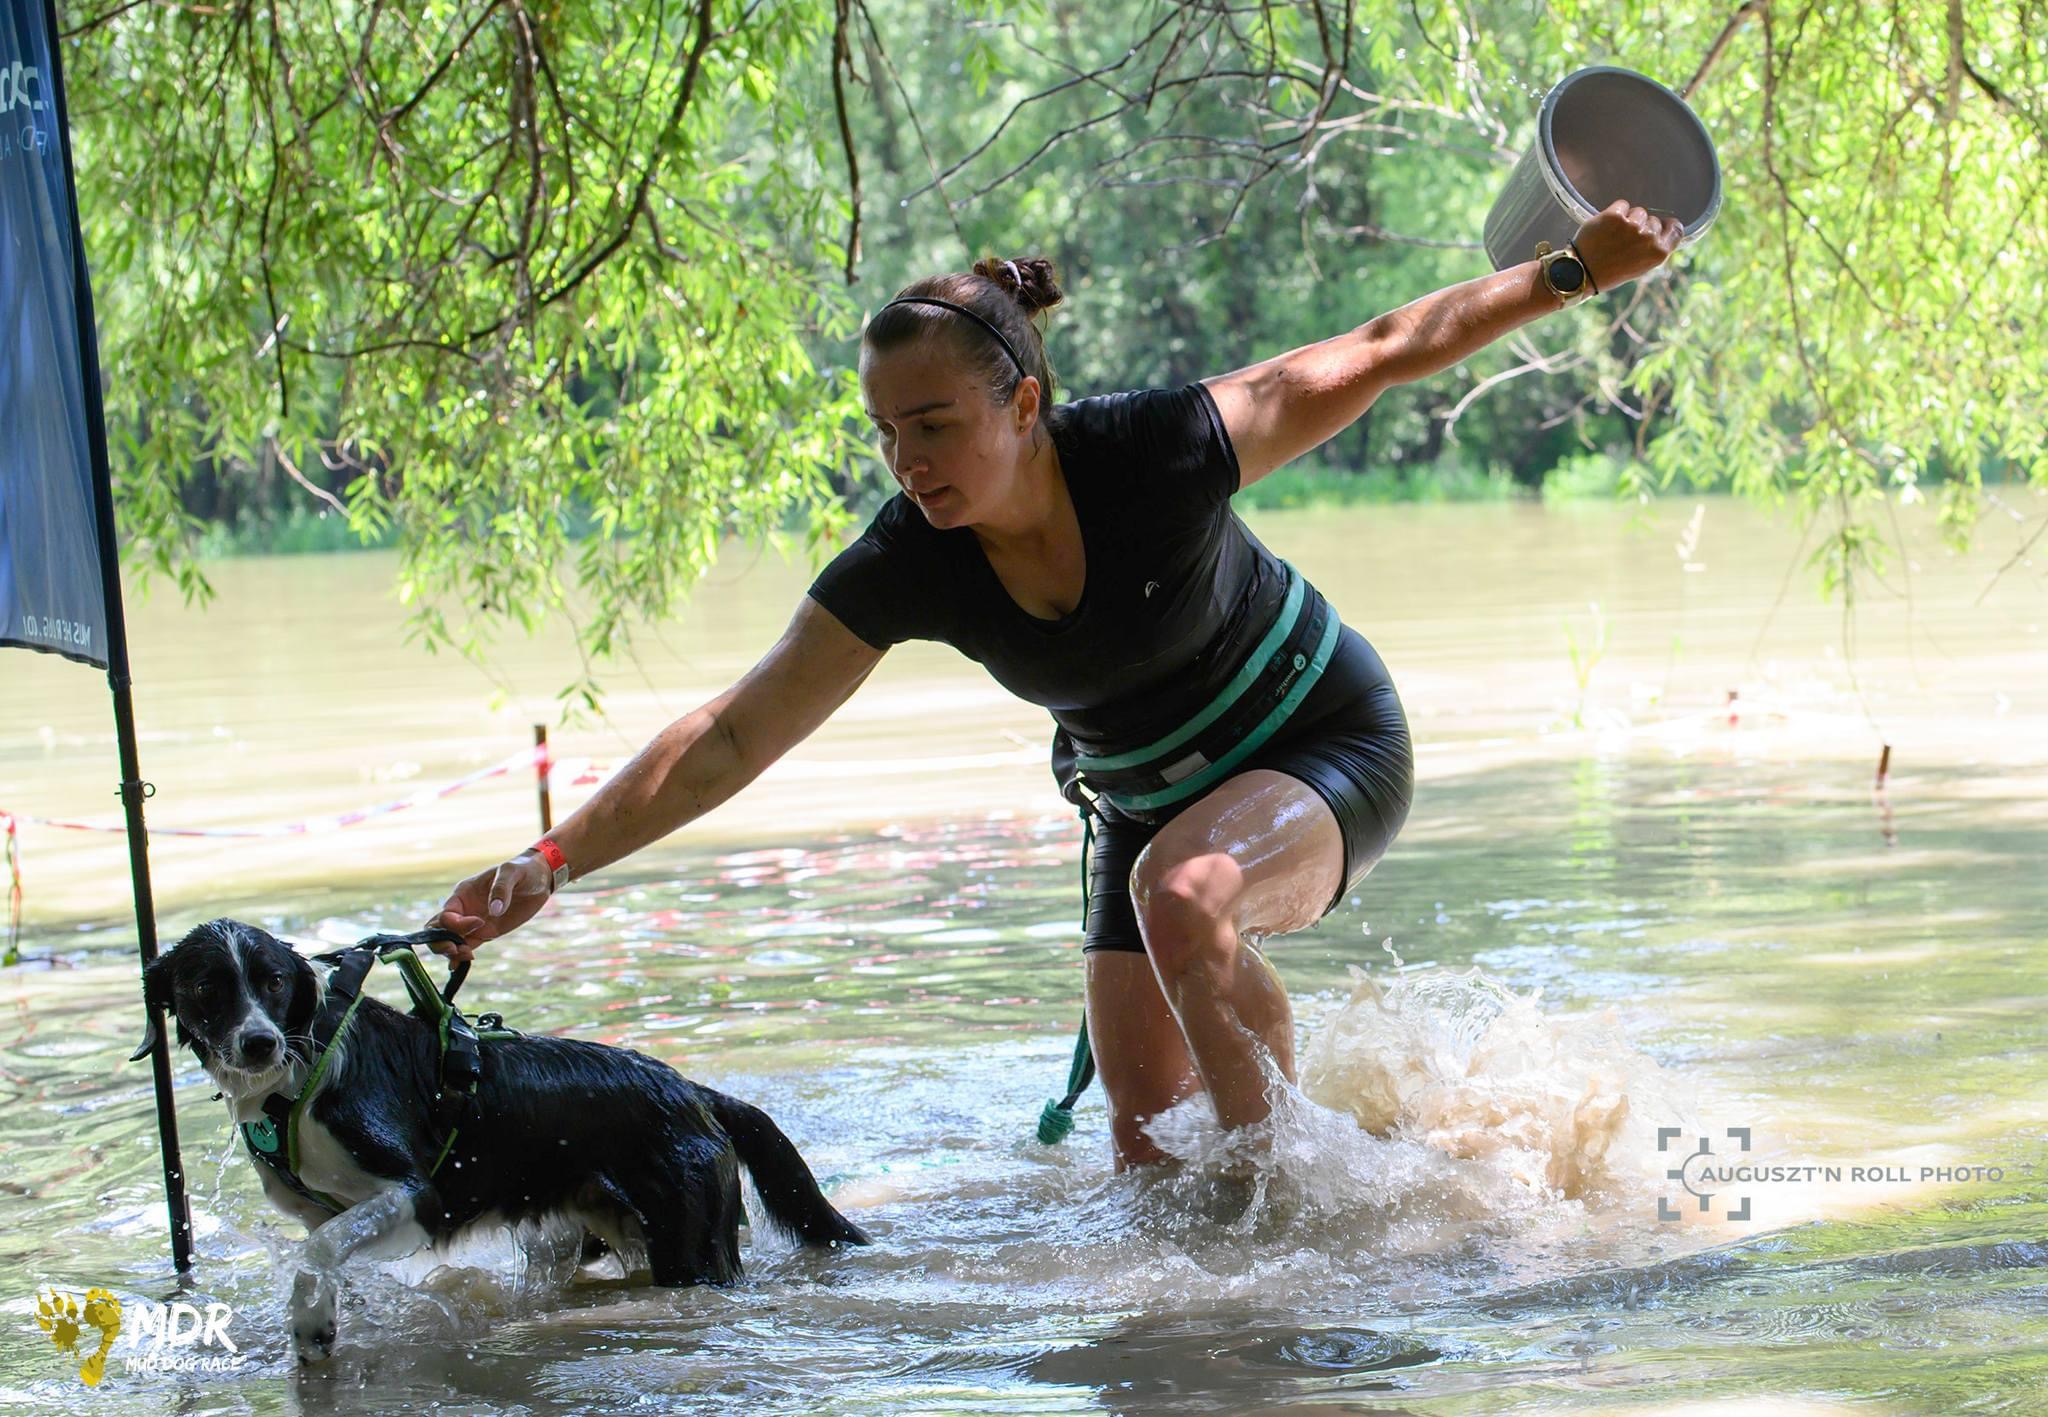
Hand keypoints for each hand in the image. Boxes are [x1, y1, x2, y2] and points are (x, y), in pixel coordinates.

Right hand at [429, 850, 552, 961]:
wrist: (539, 880)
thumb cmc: (522, 870)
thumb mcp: (511, 872)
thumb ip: (501, 888)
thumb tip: (494, 910)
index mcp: (463, 893)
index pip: (446, 914)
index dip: (456, 923)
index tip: (479, 922)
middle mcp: (464, 909)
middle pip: (438, 929)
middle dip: (440, 942)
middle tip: (455, 950)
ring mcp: (473, 923)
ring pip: (450, 941)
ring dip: (452, 952)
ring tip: (467, 956)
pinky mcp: (486, 933)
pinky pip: (467, 946)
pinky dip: (460, 957)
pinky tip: (458, 967)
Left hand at [1570, 199, 1684, 292]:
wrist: (1581, 272)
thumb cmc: (1610, 272)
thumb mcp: (1639, 266)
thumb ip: (1653, 247)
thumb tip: (1661, 229)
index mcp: (1659, 253)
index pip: (1676, 229)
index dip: (1668, 226)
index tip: (1661, 226)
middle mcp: (1648, 238)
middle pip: (1654, 220)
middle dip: (1642, 226)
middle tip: (1625, 242)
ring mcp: (1632, 226)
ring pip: (1638, 212)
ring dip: (1627, 219)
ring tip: (1613, 236)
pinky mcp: (1615, 216)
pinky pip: (1622, 205)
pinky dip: (1615, 212)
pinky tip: (1606, 227)